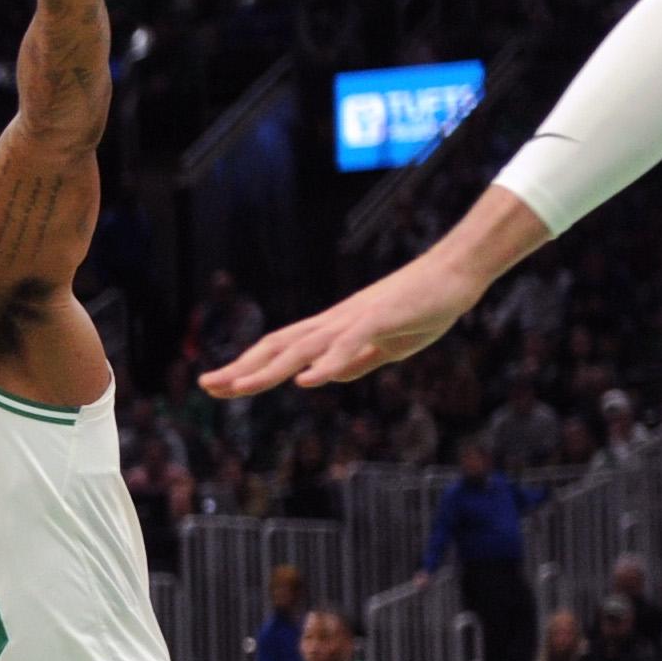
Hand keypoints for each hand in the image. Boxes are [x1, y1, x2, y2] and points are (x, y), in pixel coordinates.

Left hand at [204, 240, 489, 397]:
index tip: (218, 385)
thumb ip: (354, 362)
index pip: (280, 349)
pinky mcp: (381, 320)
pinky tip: (306, 380)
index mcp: (333, 330)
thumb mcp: (385, 346)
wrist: (455, 272)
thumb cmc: (423, 306)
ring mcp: (356, 319)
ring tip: (239, 388)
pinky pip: (348, 344)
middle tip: (206, 386)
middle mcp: (335, 322)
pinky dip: (326, 363)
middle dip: (242, 368)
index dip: (248, 366)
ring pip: (303, 347)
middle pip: (279, 346)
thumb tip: (323, 377)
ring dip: (269, 369)